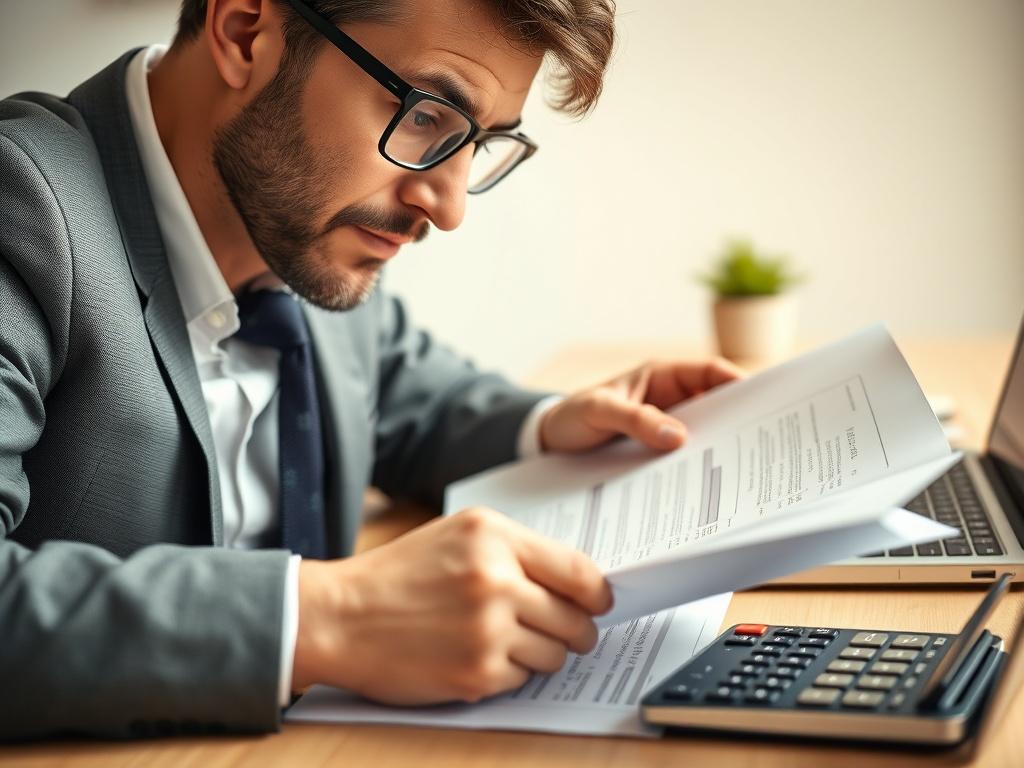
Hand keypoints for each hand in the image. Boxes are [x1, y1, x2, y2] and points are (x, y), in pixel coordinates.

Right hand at [292, 507, 612, 703]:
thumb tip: (576, 580)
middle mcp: (496, 580)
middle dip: (577, 629)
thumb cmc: (398, 574)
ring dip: (543, 652)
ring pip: (555, 653)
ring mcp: (487, 630)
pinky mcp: (476, 673)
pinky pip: (523, 678)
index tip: (599, 602)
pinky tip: (480, 655)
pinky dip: (510, 671)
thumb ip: (517, 549)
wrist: (341, 617)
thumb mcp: (458, 534)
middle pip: (576, 618)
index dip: (598, 593)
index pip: (580, 571)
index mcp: (494, 538)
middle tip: (566, 631)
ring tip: (510, 640)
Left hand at [539, 358, 744, 453]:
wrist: (547, 443)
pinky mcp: (657, 453)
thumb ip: (634, 420)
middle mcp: (669, 400)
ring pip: (703, 436)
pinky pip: (684, 458)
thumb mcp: (598, 410)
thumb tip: (677, 437)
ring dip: (717, 450)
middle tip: (761, 445)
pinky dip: (695, 468)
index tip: (762, 402)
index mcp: (662, 376)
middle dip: (737, 423)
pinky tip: (705, 487)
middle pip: (715, 407)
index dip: (739, 383)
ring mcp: (665, 428)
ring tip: (741, 472)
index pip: (710, 373)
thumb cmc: (571, 415)